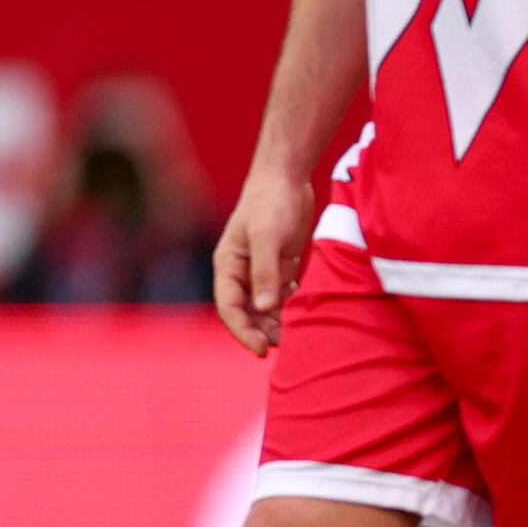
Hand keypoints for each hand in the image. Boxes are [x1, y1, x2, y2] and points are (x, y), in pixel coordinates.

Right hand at [211, 167, 312, 358]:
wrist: (287, 176)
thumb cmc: (271, 202)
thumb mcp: (268, 236)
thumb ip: (265, 272)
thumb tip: (264, 308)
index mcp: (228, 265)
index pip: (229, 307)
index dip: (242, 331)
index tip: (261, 350)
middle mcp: (240, 271)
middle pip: (244, 312)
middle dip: (260, 332)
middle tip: (283, 347)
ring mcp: (259, 269)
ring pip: (262, 307)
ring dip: (274, 323)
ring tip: (292, 336)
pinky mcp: (278, 264)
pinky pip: (279, 295)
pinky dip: (287, 308)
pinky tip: (299, 312)